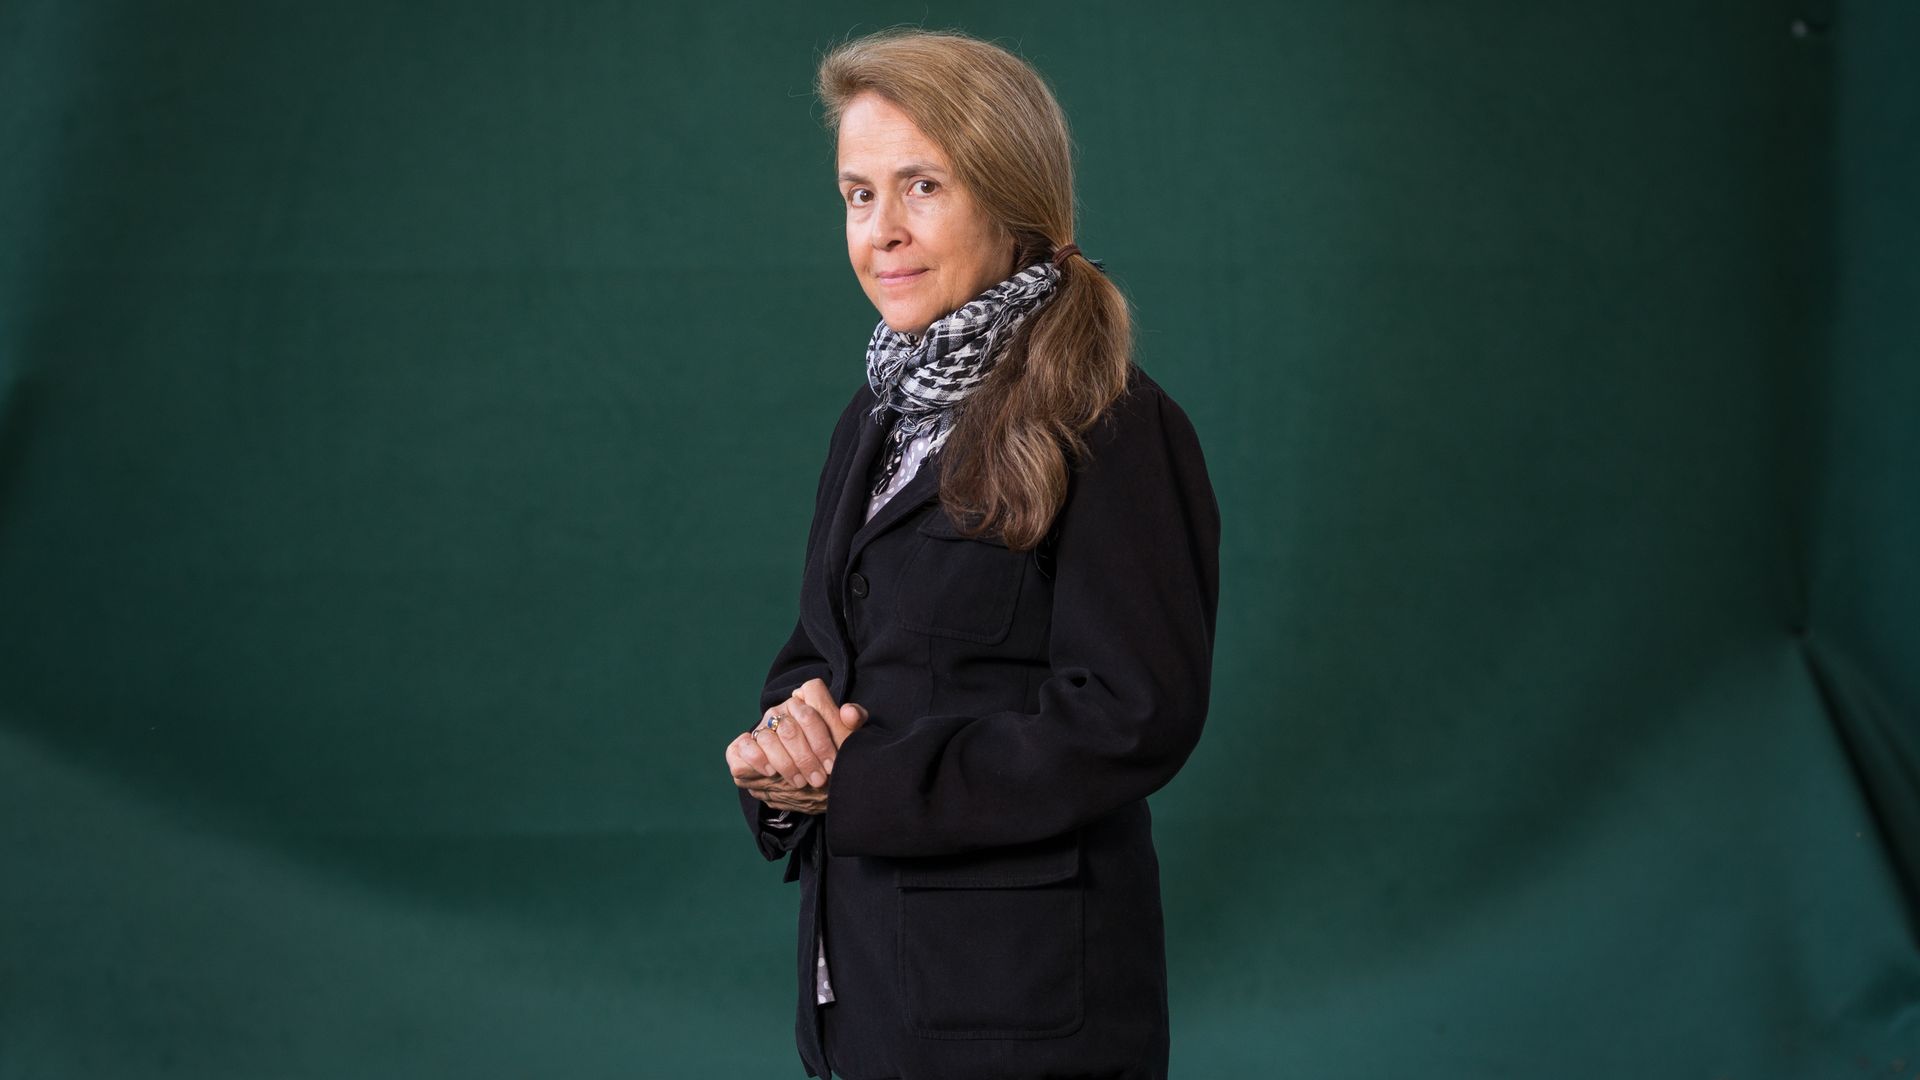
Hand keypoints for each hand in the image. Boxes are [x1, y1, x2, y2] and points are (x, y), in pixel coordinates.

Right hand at [726, 679, 869, 811]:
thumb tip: (849, 712)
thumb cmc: (829, 759)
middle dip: (806, 757)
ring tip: (799, 782)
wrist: (807, 786)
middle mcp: (781, 711)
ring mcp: (761, 727)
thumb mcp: (847, 742)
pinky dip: (757, 758)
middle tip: (818, 780)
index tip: (832, 761)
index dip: (821, 733)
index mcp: (806, 703)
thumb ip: (854, 723)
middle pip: (791, 726)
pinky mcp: (742, 746)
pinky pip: (743, 745)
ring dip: (785, 763)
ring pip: (769, 737)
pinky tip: (771, 772)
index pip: (811, 695)